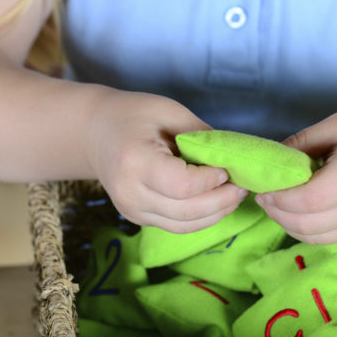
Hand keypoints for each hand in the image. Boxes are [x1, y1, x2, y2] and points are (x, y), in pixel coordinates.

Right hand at [85, 90, 247, 232]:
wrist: (93, 131)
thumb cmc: (132, 114)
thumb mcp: (168, 110)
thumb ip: (200, 135)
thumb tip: (233, 158)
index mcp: (134, 161)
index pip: (182, 186)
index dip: (211, 181)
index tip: (226, 168)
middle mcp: (129, 192)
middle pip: (186, 211)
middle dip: (222, 201)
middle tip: (243, 186)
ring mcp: (131, 210)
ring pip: (184, 225)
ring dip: (216, 213)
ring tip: (234, 195)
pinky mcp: (136, 218)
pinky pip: (176, 226)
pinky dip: (201, 217)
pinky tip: (216, 201)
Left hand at [256, 105, 336, 243]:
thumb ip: (302, 143)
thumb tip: (269, 161)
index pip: (309, 199)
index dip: (279, 198)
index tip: (264, 187)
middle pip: (308, 224)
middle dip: (277, 213)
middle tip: (264, 196)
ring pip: (315, 238)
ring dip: (288, 225)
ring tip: (277, 204)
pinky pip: (329, 238)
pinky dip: (308, 228)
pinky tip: (300, 209)